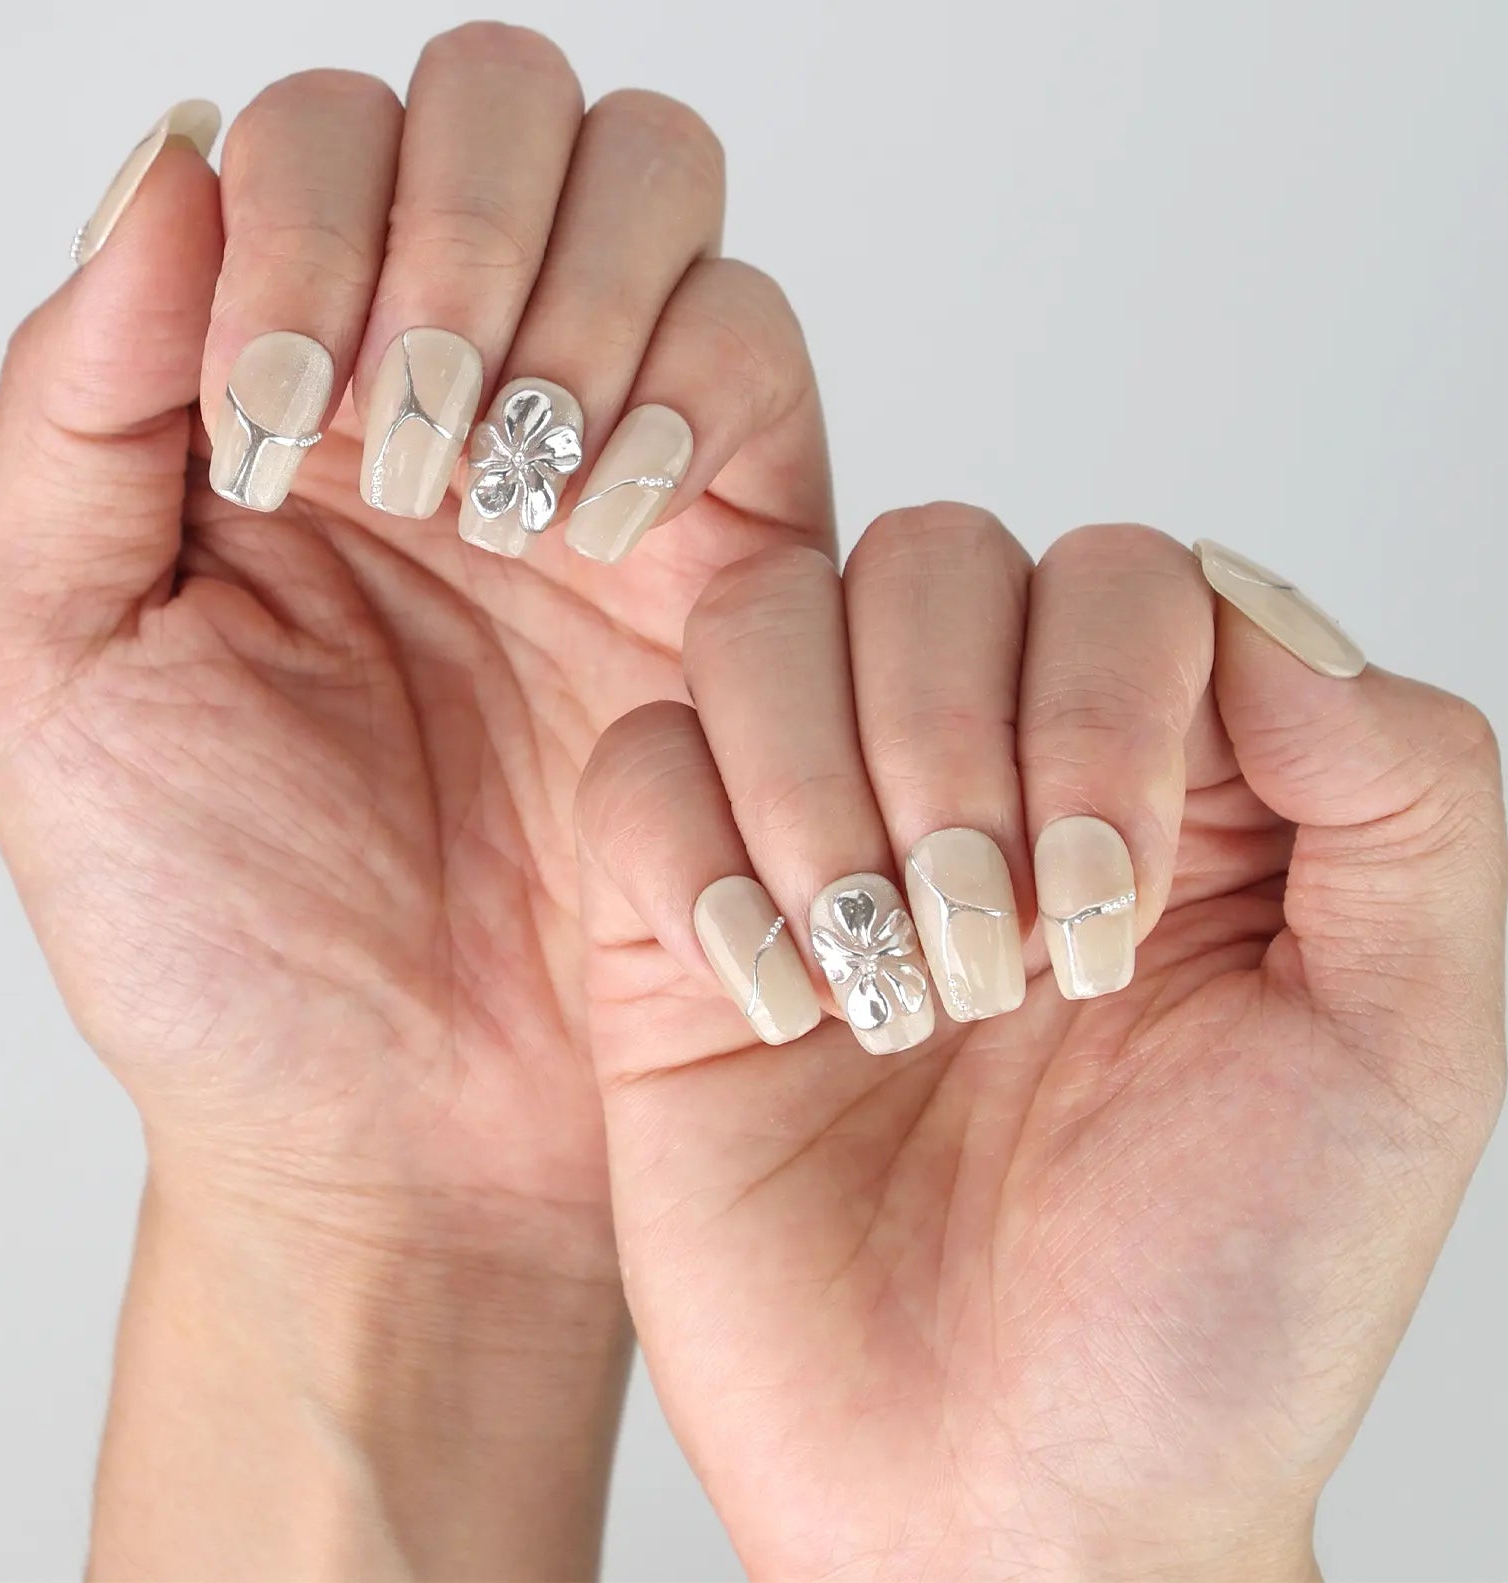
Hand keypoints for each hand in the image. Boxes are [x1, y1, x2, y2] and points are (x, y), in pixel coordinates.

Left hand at [0, 24, 829, 1576]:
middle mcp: (452, 375)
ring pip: (654, 172)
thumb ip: (83, 397)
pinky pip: (758, 349)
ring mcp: (608, 439)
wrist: (398, 1131)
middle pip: (506, 92)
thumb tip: (168, 154)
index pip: (319, 135)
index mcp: (276, 385)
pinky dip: (687, 389)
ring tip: (505, 493)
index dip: (306, 221)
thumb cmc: (217, 924)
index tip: (270, 433)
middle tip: (411, 436)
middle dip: (459, 221)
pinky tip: (608, 526)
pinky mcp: (744, 537)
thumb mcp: (55, 659)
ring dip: (574, 288)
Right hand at [579, 508, 1504, 1582]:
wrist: (1013, 1514)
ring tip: (889, 988)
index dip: (1105, 696)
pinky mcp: (676, 926)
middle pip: (929, 558)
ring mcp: (818, 837)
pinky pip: (638, 766)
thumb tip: (1256, 602)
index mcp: (1166, 777)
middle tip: (1001, 961)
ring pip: (766, 621)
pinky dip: (697, 861)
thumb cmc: (1218, 1306)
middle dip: (953, 743)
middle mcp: (985, 773)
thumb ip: (1404, 789)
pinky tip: (778, 1007)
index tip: (1116, 917)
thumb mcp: (1408, 1049)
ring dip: (822, 787)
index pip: (1118, 573)